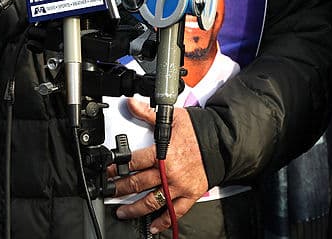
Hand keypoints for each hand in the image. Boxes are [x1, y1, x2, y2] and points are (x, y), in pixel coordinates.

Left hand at [108, 98, 210, 234]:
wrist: (222, 143)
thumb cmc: (198, 132)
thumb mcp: (172, 118)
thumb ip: (149, 114)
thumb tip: (132, 104)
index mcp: (162, 153)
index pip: (133, 162)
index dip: (118, 166)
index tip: (109, 170)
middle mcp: (168, 172)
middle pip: (138, 184)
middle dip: (120, 189)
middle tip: (110, 192)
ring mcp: (178, 186)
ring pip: (152, 201)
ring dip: (135, 209)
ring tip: (123, 212)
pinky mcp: (189, 195)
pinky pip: (175, 212)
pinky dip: (164, 221)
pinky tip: (154, 226)